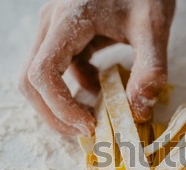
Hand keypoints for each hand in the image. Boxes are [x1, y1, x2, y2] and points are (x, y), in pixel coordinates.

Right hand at [19, 0, 174, 135]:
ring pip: (40, 77)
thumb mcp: (154, 28)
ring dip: (61, 104)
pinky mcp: (65, 35)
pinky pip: (57, 69)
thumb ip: (150, 68)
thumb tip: (139, 111)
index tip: (90, 126)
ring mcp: (55, 30)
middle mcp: (52, 25)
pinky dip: (73, 88)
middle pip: (31, 80)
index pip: (43, 73)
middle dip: (54, 113)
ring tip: (93, 119)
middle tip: (85, 132)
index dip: (61, 107)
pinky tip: (99, 91)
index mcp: (68, 21)